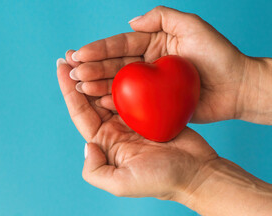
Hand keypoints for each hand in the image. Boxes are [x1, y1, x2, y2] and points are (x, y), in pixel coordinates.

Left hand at [56, 58, 217, 198]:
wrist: (197, 174)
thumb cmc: (161, 181)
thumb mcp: (120, 183)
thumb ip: (95, 170)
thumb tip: (88, 145)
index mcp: (104, 142)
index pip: (80, 112)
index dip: (68, 90)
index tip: (61, 67)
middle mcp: (114, 128)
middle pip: (91, 97)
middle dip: (79, 76)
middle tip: (69, 54)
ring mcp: (132, 117)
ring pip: (110, 90)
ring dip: (98, 71)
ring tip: (85, 52)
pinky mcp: (150, 109)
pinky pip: (133, 88)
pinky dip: (123, 74)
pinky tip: (116, 59)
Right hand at [67, 6, 255, 122]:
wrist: (238, 87)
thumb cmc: (219, 55)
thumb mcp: (193, 26)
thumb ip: (162, 17)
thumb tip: (131, 22)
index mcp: (151, 44)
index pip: (119, 45)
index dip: (97, 49)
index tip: (77, 54)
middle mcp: (146, 64)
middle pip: (112, 65)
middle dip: (90, 68)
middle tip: (71, 73)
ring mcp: (147, 86)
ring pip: (116, 84)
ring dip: (96, 85)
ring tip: (78, 87)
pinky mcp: (152, 105)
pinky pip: (128, 103)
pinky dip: (112, 102)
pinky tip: (97, 102)